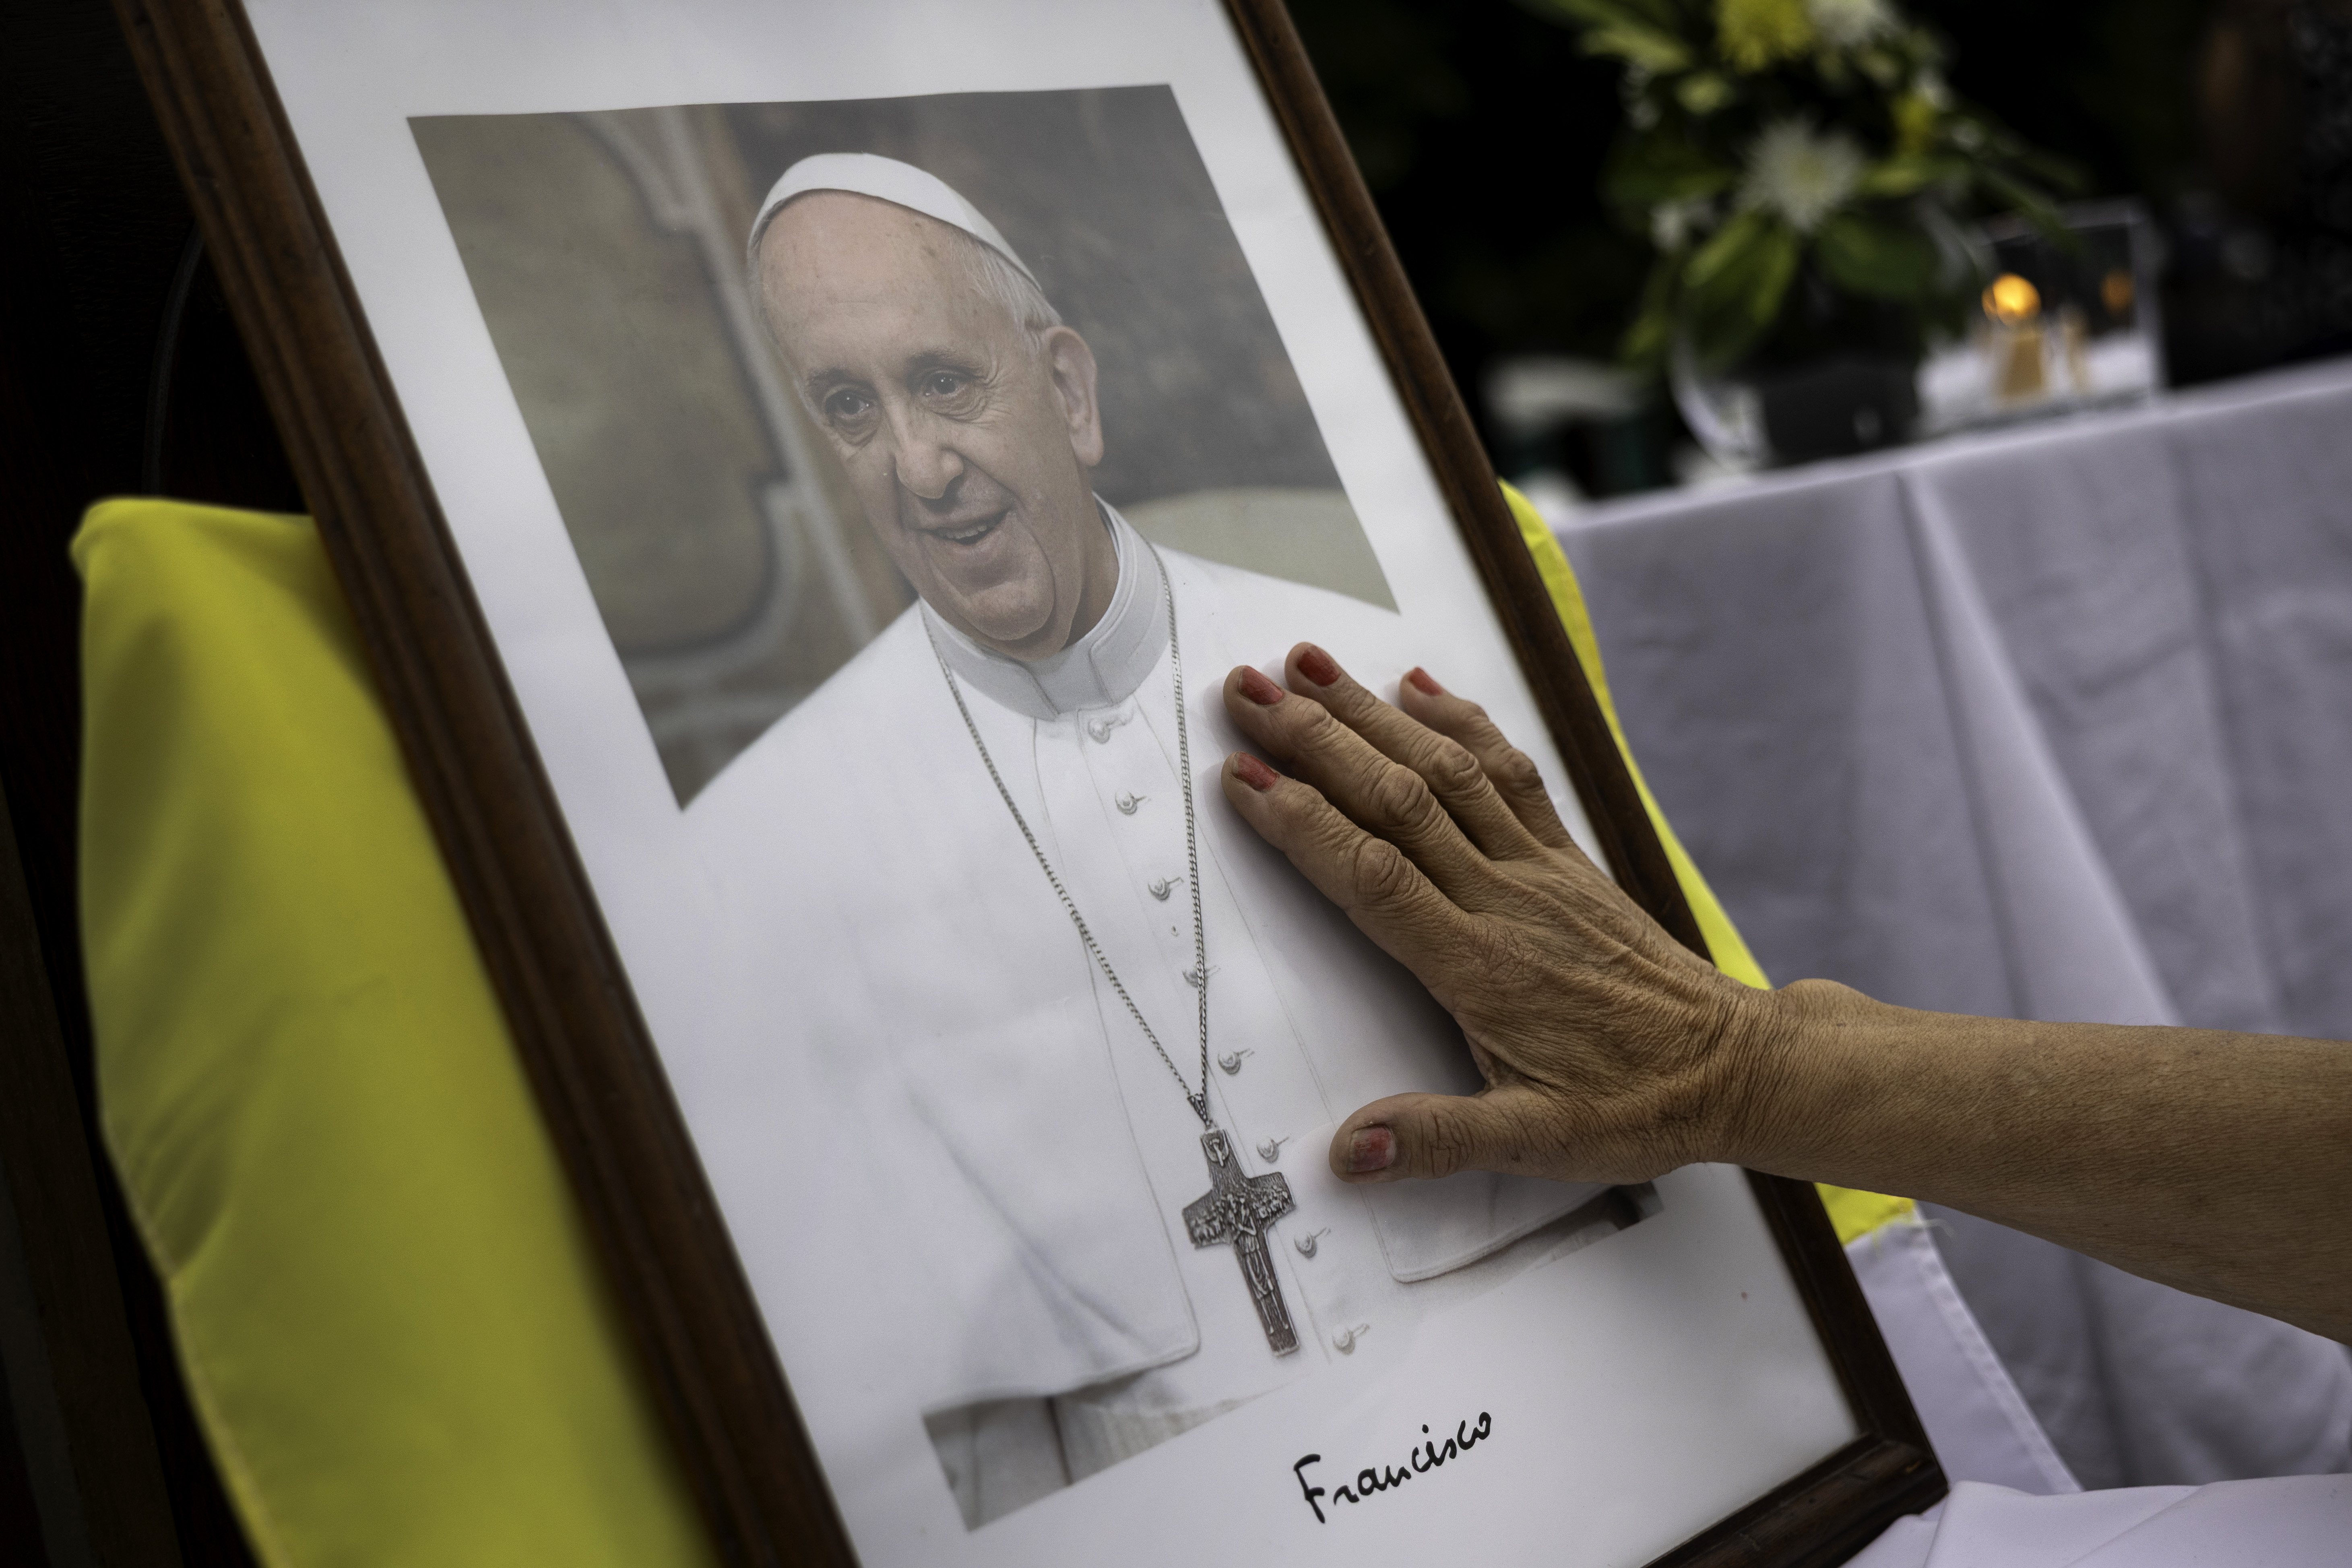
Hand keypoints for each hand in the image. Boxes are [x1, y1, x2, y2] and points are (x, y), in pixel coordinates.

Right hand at [1218, 645, 1773, 1186]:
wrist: (1733, 1066)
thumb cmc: (1637, 1104)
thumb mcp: (1538, 1143)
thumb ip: (1439, 1140)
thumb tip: (1351, 1151)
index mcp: (1481, 967)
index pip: (1373, 875)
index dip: (1303, 822)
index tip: (1244, 778)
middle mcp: (1505, 900)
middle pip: (1397, 799)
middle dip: (1316, 740)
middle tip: (1247, 692)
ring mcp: (1538, 869)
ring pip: (1445, 770)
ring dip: (1372, 713)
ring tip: (1310, 666)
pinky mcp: (1566, 858)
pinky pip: (1507, 773)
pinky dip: (1462, 720)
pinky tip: (1420, 686)